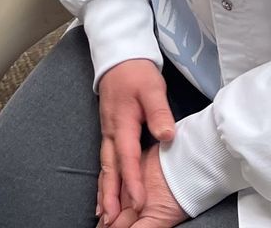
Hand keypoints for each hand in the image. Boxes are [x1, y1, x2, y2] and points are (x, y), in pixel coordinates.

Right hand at [96, 60, 175, 224]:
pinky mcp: (109, 133)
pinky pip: (105, 161)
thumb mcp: (153, 89)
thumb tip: (168, 136)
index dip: (133, 181)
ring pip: (105, 167)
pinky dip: (104, 180)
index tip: (140, 201)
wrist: (119, 58)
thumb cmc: (137, 73)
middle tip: (111, 219)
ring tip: (103, 214)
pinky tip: (103, 193)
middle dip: (111, 195)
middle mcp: (111, 132)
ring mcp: (108, 133)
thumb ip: (160, 113)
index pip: (127, 158)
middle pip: (110, 168)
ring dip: (104, 191)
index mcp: (122, 123)